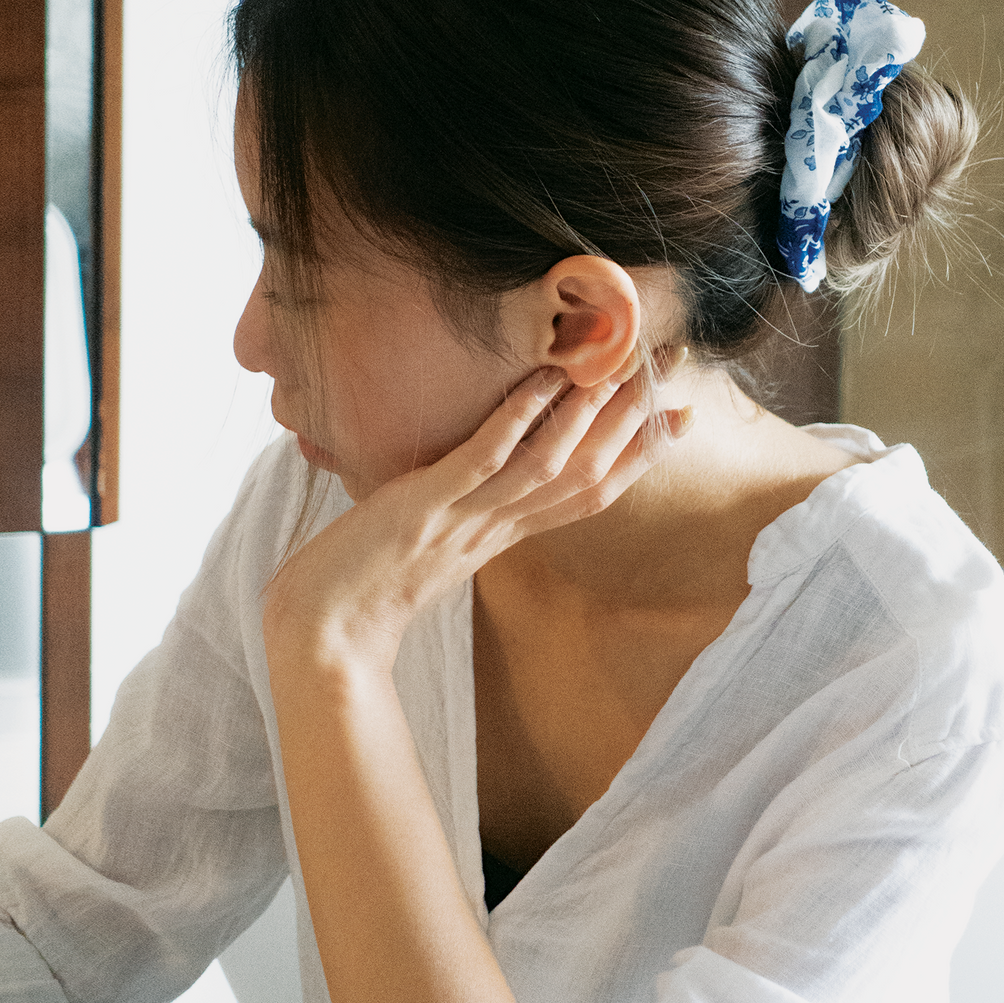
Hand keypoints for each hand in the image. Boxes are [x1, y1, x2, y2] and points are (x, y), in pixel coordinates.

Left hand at [262, 361, 688, 676]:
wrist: (323, 634)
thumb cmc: (367, 584)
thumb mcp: (436, 541)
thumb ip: (472, 508)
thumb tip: (490, 468)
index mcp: (504, 536)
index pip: (590, 495)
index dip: (638, 457)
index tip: (680, 418)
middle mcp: (496, 528)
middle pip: (586, 476)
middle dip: (632, 424)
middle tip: (669, 373)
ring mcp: (463, 519)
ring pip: (548, 467)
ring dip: (588, 417)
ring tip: (618, 368)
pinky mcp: (424, 508)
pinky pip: (481, 460)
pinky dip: (516, 420)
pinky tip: (541, 380)